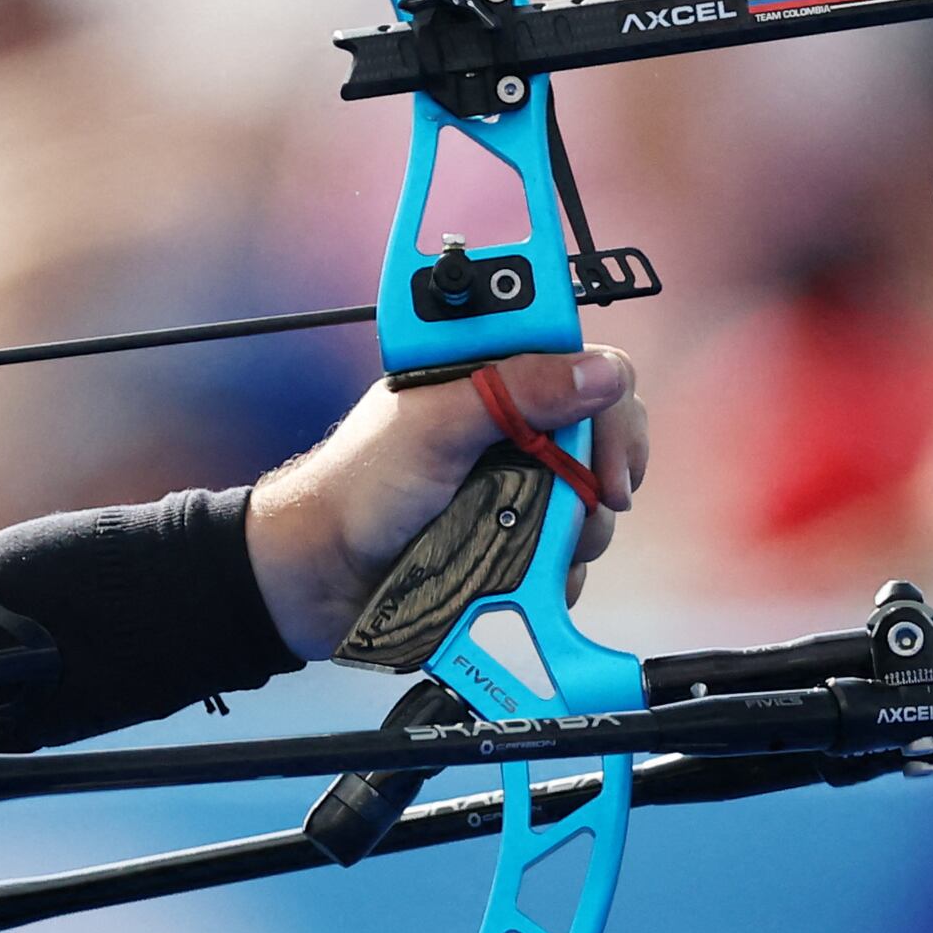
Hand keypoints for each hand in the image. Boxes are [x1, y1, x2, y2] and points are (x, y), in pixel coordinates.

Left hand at [243, 347, 646, 664]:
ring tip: (534, 543)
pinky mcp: (518, 535)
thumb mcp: (435, 428)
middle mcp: (507, 423)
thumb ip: (513, 394)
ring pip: (592, 495)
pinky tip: (526, 573)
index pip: (574, 357)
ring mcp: (517, 481)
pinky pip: (571, 549)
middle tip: (601, 497)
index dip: (604, 389)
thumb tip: (599, 373)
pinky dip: (560, 566)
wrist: (324, 576)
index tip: (608, 437)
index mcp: (484, 374)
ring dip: (579, 526)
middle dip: (603, 468)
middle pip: (600, 429)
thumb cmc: (359, 489)